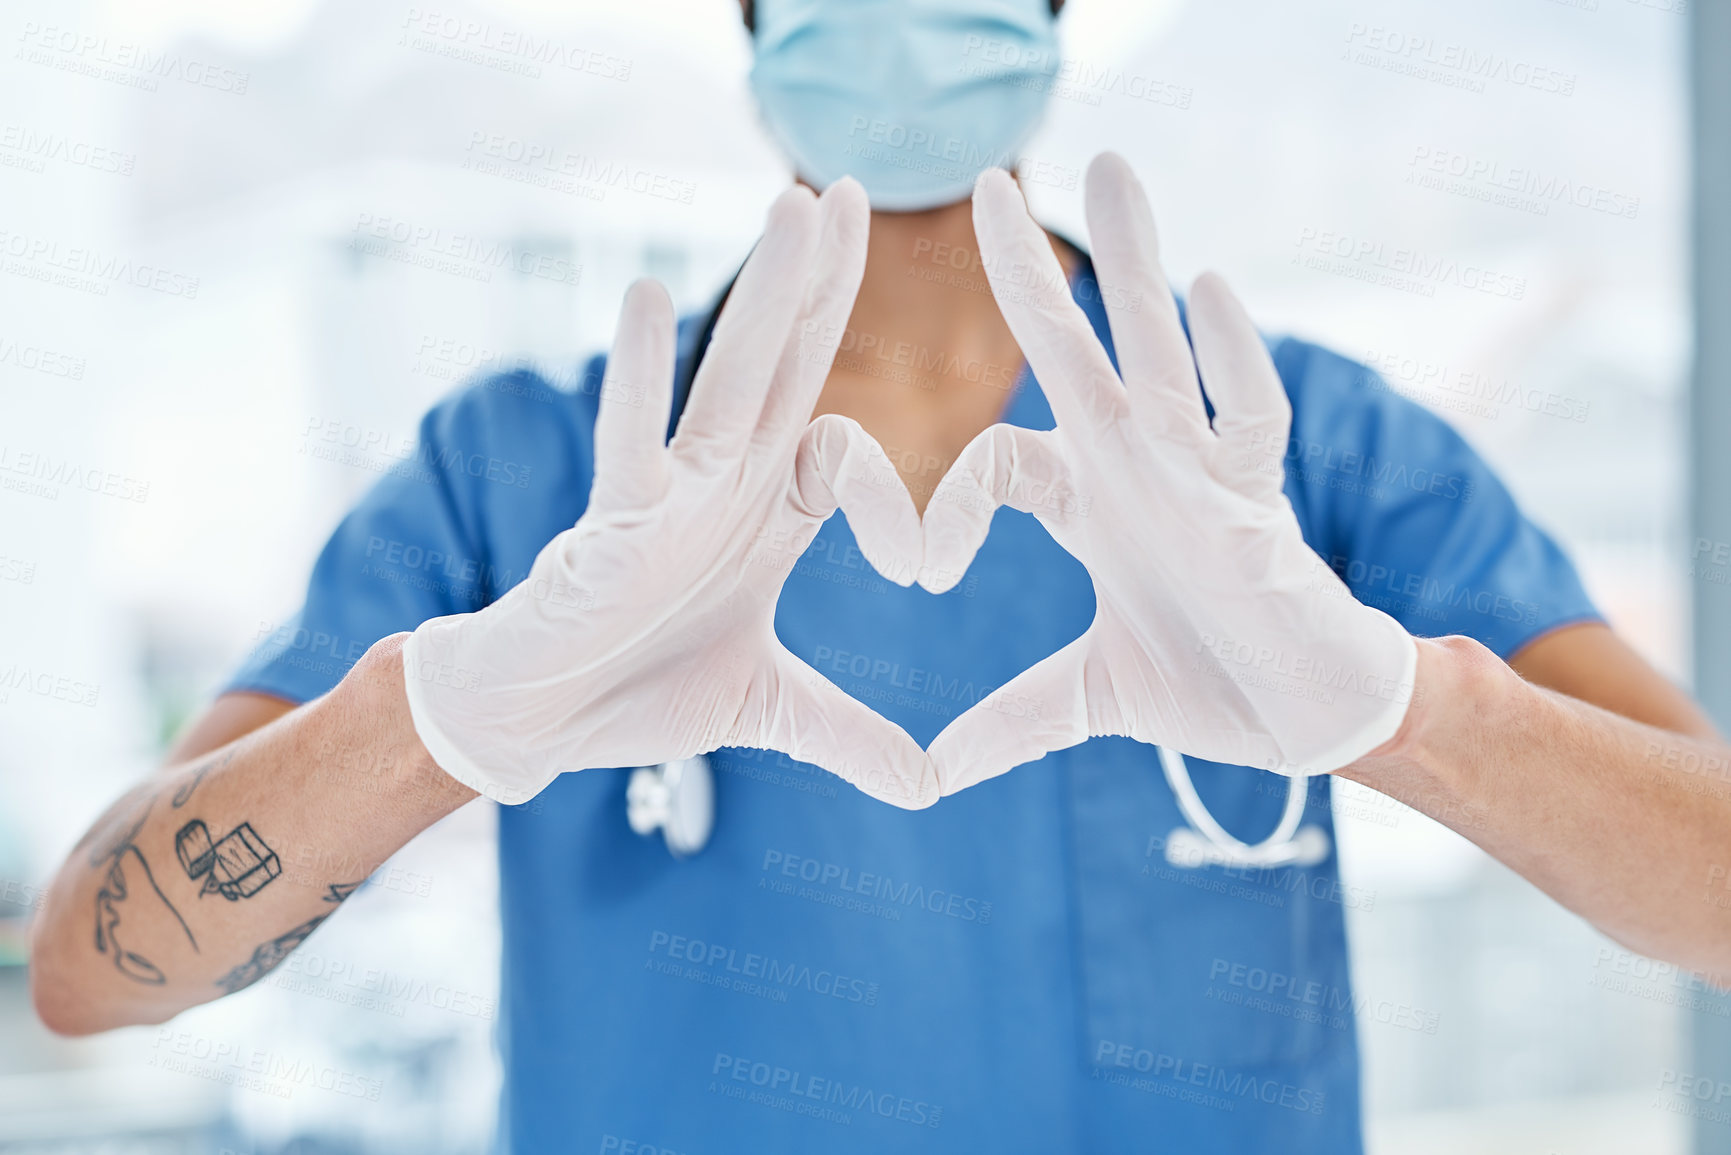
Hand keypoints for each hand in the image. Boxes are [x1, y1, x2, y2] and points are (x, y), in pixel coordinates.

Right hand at [402, 180, 936, 808]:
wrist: (543, 720)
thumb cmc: (641, 692)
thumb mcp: (770, 712)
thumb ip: (848, 736)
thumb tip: (929, 789)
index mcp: (768, 515)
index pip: (847, 455)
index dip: (896, 498)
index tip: (924, 571)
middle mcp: (726, 483)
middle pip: (789, 365)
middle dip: (824, 282)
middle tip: (857, 189)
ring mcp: (672, 491)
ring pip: (731, 378)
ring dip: (767, 294)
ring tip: (798, 207)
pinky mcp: (615, 518)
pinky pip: (633, 437)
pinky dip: (641, 373)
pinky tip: (649, 297)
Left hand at [919, 154, 1416, 795]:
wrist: (1305, 719)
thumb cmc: (1207, 686)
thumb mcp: (1086, 701)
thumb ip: (1010, 723)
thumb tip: (928, 778)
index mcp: (1091, 504)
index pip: (1001, 457)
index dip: (950, 505)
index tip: (921, 574)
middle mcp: (1139, 469)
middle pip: (1079, 352)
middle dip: (1036, 273)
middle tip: (988, 181)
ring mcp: (1203, 476)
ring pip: (1163, 353)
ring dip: (1138, 266)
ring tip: (1111, 170)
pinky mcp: (1264, 505)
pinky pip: (1249, 420)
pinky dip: (1232, 361)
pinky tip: (1212, 290)